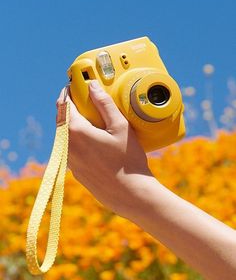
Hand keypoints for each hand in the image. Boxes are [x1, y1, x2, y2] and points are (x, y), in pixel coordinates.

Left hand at [57, 80, 153, 217]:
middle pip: (61, 119)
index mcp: (76, 132)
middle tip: (81, 98)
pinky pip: (70, 148)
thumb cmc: (128, 160)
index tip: (74, 84)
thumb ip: (104, 104)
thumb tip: (92, 87)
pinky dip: (76, 138)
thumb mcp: (120, 127)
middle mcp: (67, 146)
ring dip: (72, 123)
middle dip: (69, 106)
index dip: (68, 92)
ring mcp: (69, 161)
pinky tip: (92, 139)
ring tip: (88, 117)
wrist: (130, 194)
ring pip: (65, 134)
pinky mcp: (75, 171)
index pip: (64, 104)